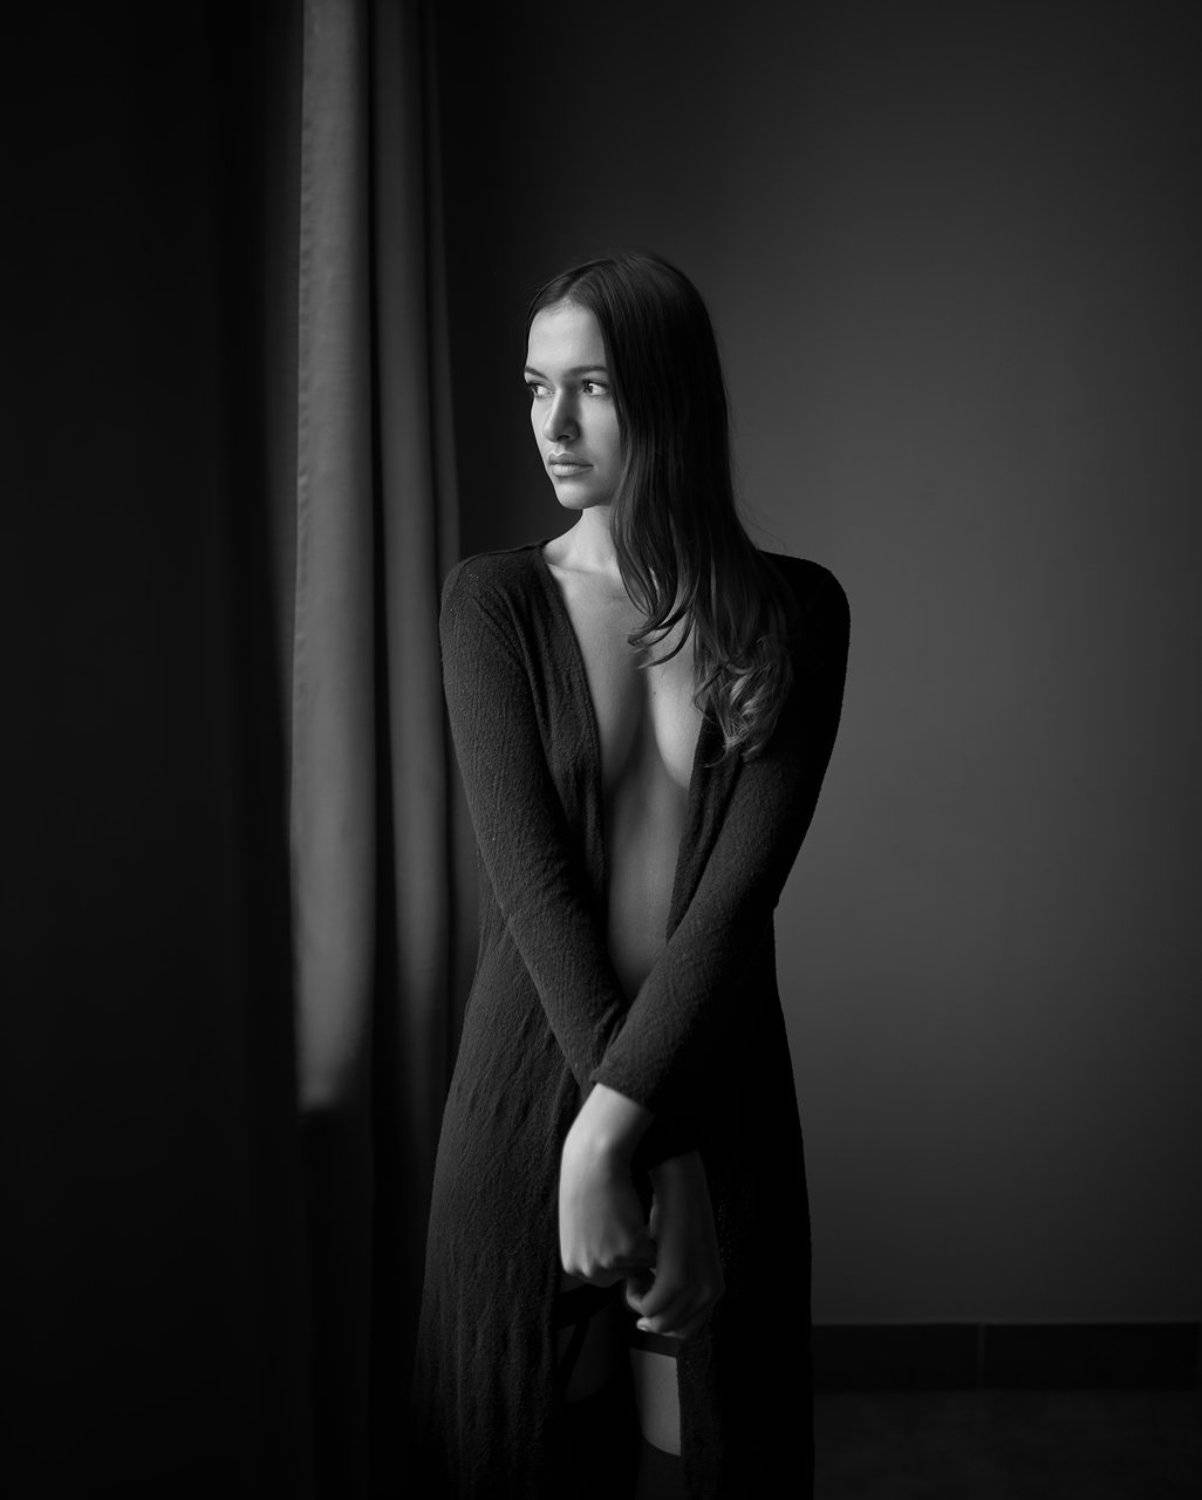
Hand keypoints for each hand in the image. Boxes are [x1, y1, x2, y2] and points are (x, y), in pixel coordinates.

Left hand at [558, 1130, 656, 1286]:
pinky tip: (638, 1211)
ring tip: (628, 1213)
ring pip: (641, 1264)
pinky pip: (653, 1253)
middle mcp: (588, 1270)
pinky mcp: (629, 1249)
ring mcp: (609, 1262)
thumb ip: (591, 1250)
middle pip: (624, 1274)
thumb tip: (615, 1266)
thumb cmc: (585, 1184)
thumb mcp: (580, 1226)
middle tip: (625, 1221)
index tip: (617, 1231)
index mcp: (573, 1266)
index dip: (617, 1253)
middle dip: (630, 1252)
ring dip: (642, 1243)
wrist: (591, 1161)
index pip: (606, 1275)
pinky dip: (652, 1235)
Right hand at [624, 1150, 722, 1340]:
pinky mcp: (676, 1279)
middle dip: (649, 1315)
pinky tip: (636, 1271)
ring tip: (636, 1275)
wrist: (678, 1186)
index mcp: (714, 1289)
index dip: (662, 1324)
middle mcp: (710, 1292)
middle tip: (638, 1287)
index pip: (687, 1330)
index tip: (643, 1314)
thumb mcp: (685, 1258)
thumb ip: (679, 1286)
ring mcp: (695, 1287)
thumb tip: (653, 1316)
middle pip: (672, 1331)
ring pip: (658, 1322)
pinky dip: (636, 1294)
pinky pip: (648, 1307)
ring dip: (640, 1303)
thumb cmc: (674, 1217)